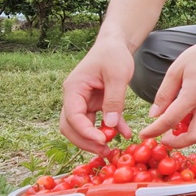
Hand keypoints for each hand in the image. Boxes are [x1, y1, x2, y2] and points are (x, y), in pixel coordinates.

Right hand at [60, 39, 134, 154]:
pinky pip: (100, 121)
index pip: (73, 116)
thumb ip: (114, 100)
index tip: (102, 140)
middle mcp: (75, 97)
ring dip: (95, 139)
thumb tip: (110, 126)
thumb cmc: (114, 54)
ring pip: (83, 127)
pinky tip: (124, 135)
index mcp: (74, 88)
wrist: (116, 44)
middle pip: (71, 126)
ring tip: (112, 150)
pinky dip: (110, 129)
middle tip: (104, 151)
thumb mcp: (117, 75)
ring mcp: (84, 102)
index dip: (85, 132)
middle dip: (86, 141)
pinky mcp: (96, 104)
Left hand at [139, 36, 195, 147]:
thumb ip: (164, 93)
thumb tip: (154, 114)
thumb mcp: (176, 69)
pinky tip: (182, 117)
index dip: (154, 130)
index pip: (170, 120)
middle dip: (176, 143)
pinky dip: (191, 126)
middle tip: (162, 139)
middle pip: (193, 137)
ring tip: (170, 129)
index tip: (144, 134)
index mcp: (193, 94)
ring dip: (184, 137)